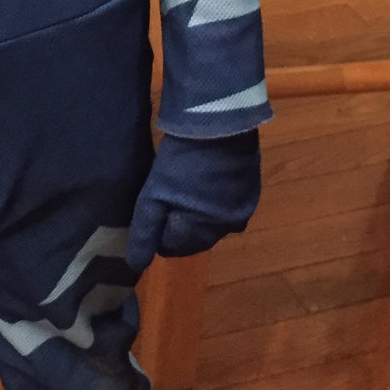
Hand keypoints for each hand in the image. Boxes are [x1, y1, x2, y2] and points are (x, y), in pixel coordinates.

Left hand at [126, 129, 261, 277]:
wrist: (218, 122)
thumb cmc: (181, 161)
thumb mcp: (154, 196)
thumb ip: (145, 232)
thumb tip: (136, 266)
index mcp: (205, 232)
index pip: (174, 247)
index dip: (159, 230)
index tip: (152, 210)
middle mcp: (229, 227)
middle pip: (196, 236)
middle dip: (180, 223)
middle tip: (166, 198)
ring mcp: (244, 208)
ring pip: (213, 222)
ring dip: (199, 213)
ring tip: (185, 188)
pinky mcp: (253, 189)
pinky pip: (230, 206)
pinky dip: (216, 201)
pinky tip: (206, 182)